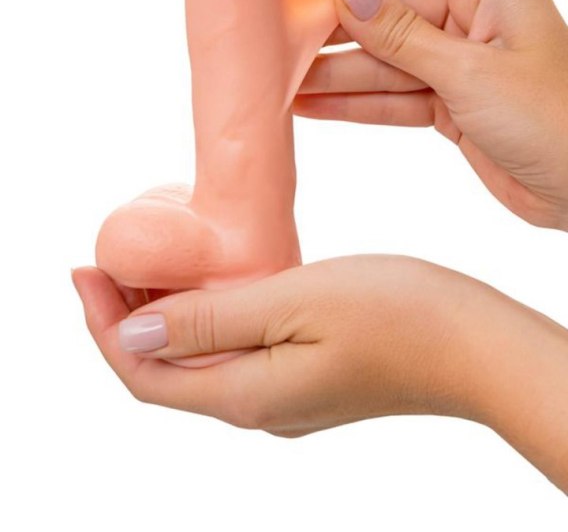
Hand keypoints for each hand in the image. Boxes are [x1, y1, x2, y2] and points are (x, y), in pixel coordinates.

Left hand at [72, 255, 567, 491]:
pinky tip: (212, 284)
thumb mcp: (292, 302)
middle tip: (109, 260)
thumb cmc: (395, 314)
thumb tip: (132, 335)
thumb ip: (209, 322)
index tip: (82, 270)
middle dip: (124, 320)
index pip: (143, 374)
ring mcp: (284, 397)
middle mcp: (257, 407)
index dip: (102, 327)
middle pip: (164, 372)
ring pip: (198, 361)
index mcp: (245, 395)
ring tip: (150, 264)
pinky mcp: (307, 378)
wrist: (473, 345)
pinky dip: (204, 320)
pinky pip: (233, 354)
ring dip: (164, 318)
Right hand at [295, 0, 567, 229]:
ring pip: (386, 58)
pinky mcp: (450, 102)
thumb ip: (402, 35)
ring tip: (287, 86)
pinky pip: (394, 95)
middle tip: (288, 49)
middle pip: (391, 7)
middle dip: (341, 31)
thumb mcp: (470, 73)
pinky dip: (357, 103)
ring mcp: (458, 60)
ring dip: (339, 73)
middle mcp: (472, 13)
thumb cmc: (555, 120)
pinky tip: (314, 106)